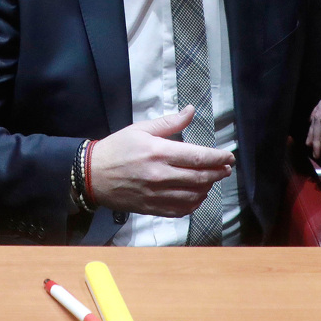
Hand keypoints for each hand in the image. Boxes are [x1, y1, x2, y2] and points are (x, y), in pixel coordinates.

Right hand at [89, 105, 232, 216]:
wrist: (92, 175)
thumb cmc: (116, 148)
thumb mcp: (141, 128)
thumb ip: (170, 122)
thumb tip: (191, 110)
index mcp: (158, 152)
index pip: (197, 156)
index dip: (217, 157)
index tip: (228, 156)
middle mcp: (160, 175)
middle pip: (200, 177)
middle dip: (218, 172)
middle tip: (226, 169)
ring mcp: (156, 194)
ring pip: (193, 195)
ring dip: (208, 188)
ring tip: (213, 180)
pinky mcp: (152, 208)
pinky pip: (181, 210)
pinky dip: (194, 203)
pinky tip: (198, 196)